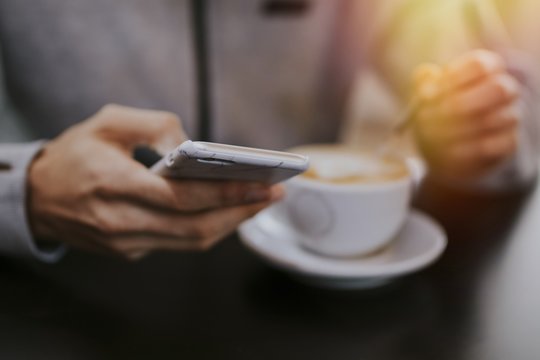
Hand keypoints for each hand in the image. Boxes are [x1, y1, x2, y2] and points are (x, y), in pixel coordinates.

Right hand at [27, 104, 283, 259]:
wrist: (37, 197)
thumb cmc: (74, 154)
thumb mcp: (108, 122)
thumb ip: (155, 125)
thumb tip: (195, 147)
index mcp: (113, 185)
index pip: (182, 198)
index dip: (228, 194)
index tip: (264, 185)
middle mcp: (120, 222)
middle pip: (195, 227)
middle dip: (241, 212)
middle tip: (274, 195)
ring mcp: (125, 243)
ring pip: (191, 241)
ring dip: (230, 223)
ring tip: (258, 202)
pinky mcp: (129, 251)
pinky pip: (177, 243)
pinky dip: (207, 227)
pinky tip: (226, 210)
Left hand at [413, 49, 520, 180]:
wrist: (442, 150)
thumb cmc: (434, 113)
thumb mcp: (423, 97)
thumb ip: (423, 83)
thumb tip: (427, 73)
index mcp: (483, 71)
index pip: (479, 64)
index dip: (455, 78)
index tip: (430, 93)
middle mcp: (503, 90)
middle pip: (499, 88)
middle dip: (463, 103)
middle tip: (437, 115)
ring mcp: (509, 116)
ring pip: (497, 118)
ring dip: (461, 128)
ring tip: (435, 136)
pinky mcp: (508, 142)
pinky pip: (496, 144)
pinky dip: (470, 148)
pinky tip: (450, 151)